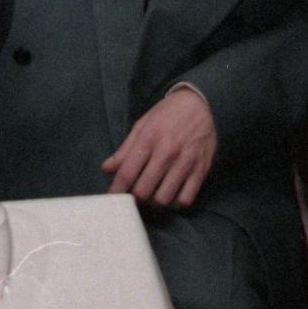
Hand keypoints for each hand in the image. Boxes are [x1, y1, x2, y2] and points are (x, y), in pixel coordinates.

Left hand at [101, 88, 216, 207]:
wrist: (200, 104)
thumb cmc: (168, 114)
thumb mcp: (142, 124)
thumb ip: (124, 149)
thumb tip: (106, 169)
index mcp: (149, 138)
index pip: (127, 173)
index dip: (116, 190)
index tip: (112, 198)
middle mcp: (167, 151)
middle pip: (144, 191)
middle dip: (134, 197)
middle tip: (134, 194)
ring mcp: (186, 163)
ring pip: (164, 199)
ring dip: (154, 202)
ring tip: (152, 194)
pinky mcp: (201, 171)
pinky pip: (185, 200)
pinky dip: (175, 203)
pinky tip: (170, 194)